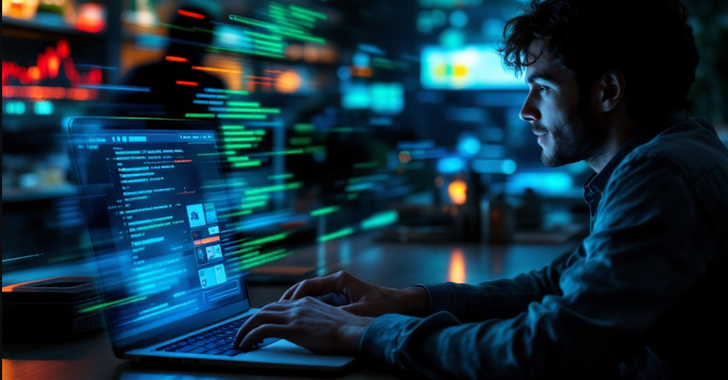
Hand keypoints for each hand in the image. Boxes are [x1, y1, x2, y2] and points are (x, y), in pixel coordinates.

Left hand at [234, 296, 373, 353]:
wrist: (354, 331)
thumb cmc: (346, 330)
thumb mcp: (326, 320)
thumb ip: (312, 320)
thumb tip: (306, 329)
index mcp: (305, 302)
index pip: (277, 306)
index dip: (263, 315)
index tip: (255, 325)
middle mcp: (297, 305)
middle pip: (264, 309)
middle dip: (248, 322)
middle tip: (241, 334)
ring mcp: (294, 316)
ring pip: (259, 317)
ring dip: (244, 329)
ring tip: (238, 341)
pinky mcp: (292, 328)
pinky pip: (262, 330)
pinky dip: (249, 336)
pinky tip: (245, 345)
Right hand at [279, 271, 429, 317]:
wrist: (401, 304)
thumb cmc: (384, 304)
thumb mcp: (361, 311)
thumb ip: (340, 314)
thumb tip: (320, 320)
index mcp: (340, 280)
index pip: (310, 284)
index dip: (294, 295)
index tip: (284, 305)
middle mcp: (337, 282)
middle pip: (307, 288)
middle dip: (290, 298)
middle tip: (276, 309)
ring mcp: (338, 290)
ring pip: (311, 295)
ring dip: (298, 304)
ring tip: (283, 314)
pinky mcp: (341, 298)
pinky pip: (319, 302)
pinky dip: (308, 308)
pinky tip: (300, 318)